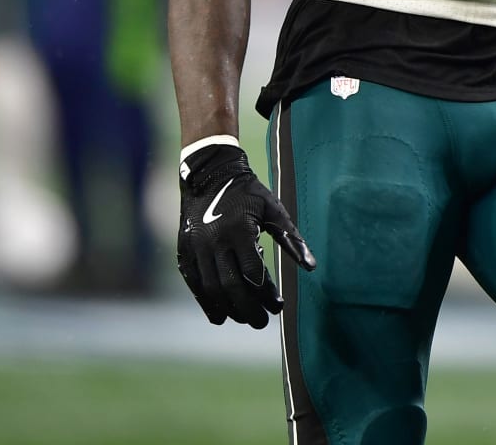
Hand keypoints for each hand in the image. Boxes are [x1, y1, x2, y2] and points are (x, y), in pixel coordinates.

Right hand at [177, 143, 315, 327]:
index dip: (266, 294)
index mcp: (239, 230)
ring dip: (228, 309)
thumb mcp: (273, 209)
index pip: (253, 273)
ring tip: (244, 318)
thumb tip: (311, 267)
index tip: (278, 306)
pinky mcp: (183, 250)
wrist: (209, 173)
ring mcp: (195, 246)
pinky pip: (194, 283)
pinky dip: (206, 302)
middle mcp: (214, 240)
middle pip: (230, 286)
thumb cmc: (248, 192)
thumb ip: (291, 238)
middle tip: (261, 323)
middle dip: (248, 309)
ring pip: (210, 288)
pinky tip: (219, 315)